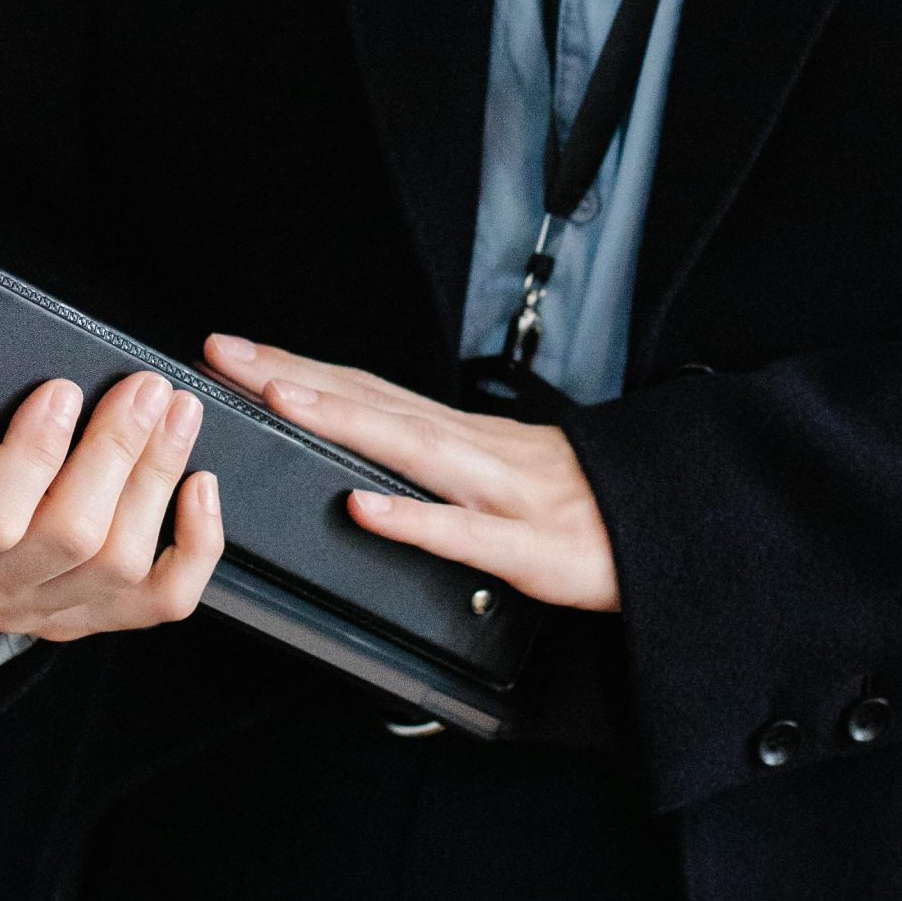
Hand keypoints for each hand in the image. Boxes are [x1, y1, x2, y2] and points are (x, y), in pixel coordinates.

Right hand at [0, 373, 222, 640]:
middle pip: (70, 535)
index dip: (33, 458)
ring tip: (177, 411)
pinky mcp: (97, 617)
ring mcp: (48, 611)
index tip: (59, 390)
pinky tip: (204, 488)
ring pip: (121, 560)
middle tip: (145, 386)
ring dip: (158, 479)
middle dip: (118, 452)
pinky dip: (196, 549)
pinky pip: (162, 602)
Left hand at [202, 334, 619, 611]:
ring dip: (342, 421)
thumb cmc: (587, 505)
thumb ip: (440, 462)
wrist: (677, 529)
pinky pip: (464, 535)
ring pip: (411, 450)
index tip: (237, 350)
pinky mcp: (530, 550)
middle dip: (295, 375)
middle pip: (373, 403)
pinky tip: (364, 509)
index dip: (299, 369)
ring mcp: (502, 495)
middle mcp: (476, 451)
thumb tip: (371, 454)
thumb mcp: (504, 472)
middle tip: (224, 353)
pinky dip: (413, 520)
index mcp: (464, 437)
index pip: (367, 391)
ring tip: (278, 398)